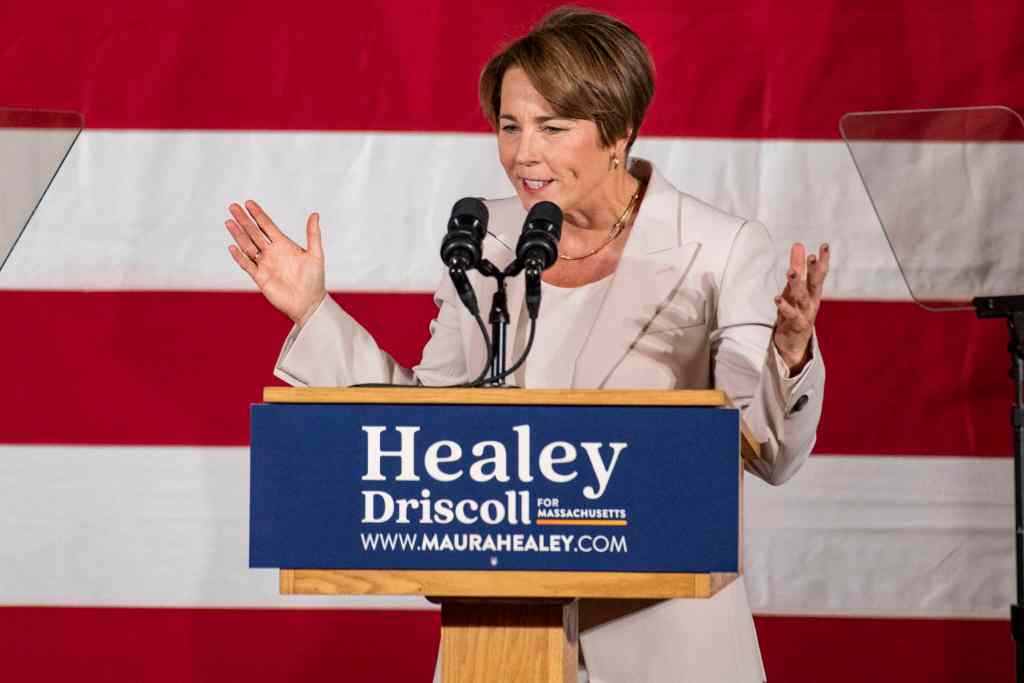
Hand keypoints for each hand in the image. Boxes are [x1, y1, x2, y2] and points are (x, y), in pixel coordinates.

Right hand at [225, 200, 325, 324]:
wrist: (309, 303)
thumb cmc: (315, 280)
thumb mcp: (316, 255)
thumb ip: (313, 234)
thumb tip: (315, 214)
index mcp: (284, 245)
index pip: (267, 226)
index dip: (258, 215)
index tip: (249, 203)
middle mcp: (272, 253)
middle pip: (254, 233)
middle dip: (244, 220)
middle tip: (233, 206)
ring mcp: (265, 264)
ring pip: (248, 246)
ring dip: (238, 234)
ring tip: (229, 222)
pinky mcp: (260, 278)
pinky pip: (247, 265)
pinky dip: (239, 256)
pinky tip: (232, 246)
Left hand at [773, 242, 829, 373]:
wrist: (794, 342)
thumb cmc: (796, 310)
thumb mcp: (796, 288)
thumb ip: (798, 267)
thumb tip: (798, 245)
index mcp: (813, 292)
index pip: (819, 274)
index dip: (822, 261)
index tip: (824, 246)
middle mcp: (812, 301)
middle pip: (814, 284)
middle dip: (814, 270)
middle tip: (811, 257)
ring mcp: (805, 314)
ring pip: (801, 297)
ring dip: (797, 284)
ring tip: (791, 272)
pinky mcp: (796, 325)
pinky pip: (791, 315)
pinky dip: (785, 307)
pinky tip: (777, 298)